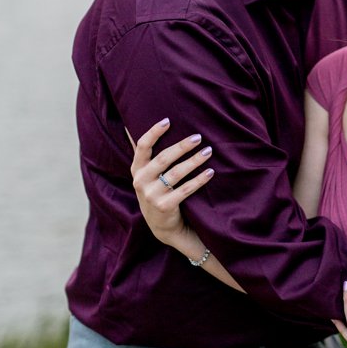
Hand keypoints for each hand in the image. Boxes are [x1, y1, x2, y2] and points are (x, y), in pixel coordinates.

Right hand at [129, 118, 212, 250]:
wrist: (161, 227)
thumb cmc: (157, 192)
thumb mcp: (146, 176)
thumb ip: (146, 156)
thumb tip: (138, 127)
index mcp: (136, 169)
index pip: (142, 146)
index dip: (154, 132)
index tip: (168, 120)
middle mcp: (140, 181)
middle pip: (163, 158)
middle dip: (182, 146)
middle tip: (198, 137)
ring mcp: (151, 195)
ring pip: (176, 173)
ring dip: (194, 161)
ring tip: (208, 152)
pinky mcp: (164, 206)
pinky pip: (185, 190)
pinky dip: (199, 180)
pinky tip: (210, 172)